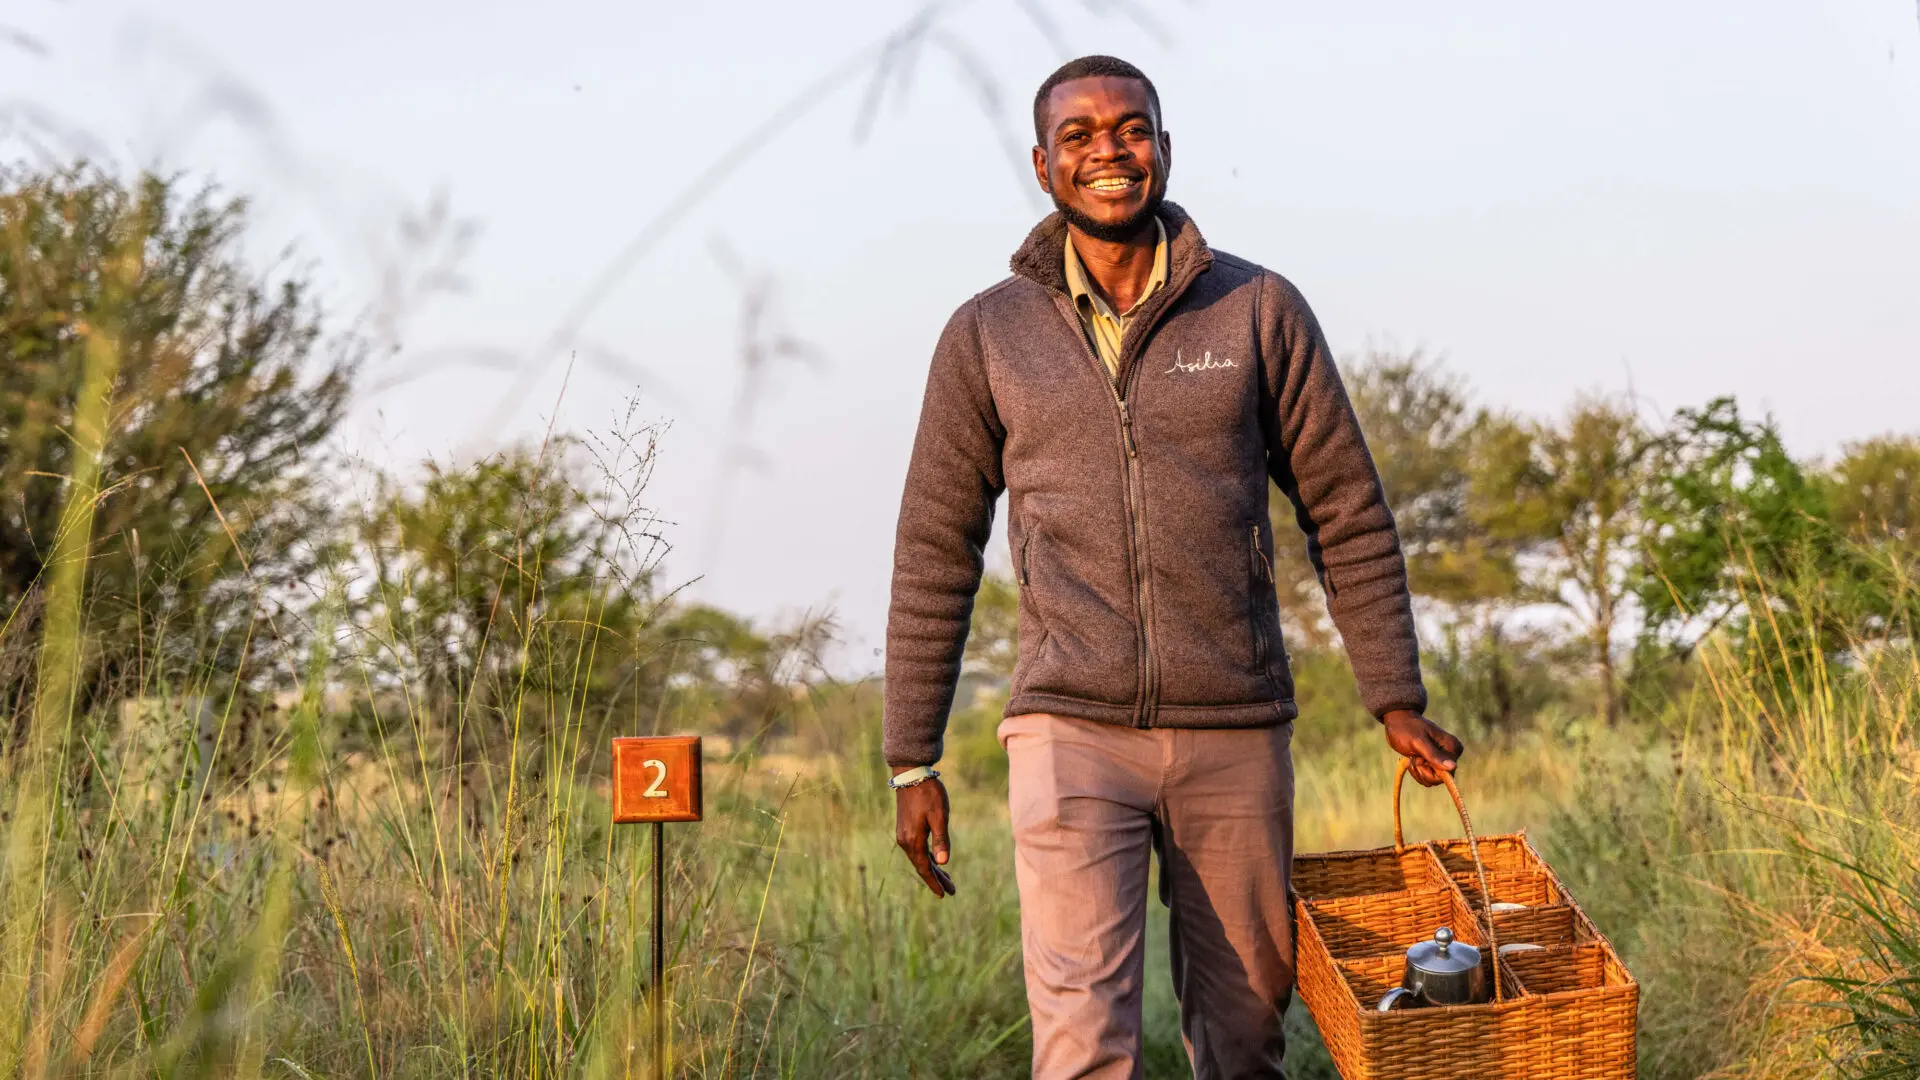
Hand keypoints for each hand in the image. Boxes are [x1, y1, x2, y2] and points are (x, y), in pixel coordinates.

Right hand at [892, 768, 955, 897]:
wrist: (911, 774)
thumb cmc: (928, 793)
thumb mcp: (939, 816)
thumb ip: (941, 839)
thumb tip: (943, 862)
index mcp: (913, 840)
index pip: (925, 868)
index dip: (935, 882)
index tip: (945, 894)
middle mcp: (905, 840)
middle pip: (922, 866)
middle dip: (936, 879)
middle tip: (951, 890)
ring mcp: (904, 834)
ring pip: (919, 858)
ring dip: (932, 869)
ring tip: (946, 879)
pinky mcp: (905, 827)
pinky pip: (916, 849)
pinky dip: (927, 857)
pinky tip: (935, 860)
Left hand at [1382, 710, 1464, 787]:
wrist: (1397, 722)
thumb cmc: (1407, 729)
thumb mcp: (1418, 742)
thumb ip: (1435, 755)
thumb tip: (1453, 767)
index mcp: (1452, 747)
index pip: (1447, 774)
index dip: (1430, 771)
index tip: (1419, 759)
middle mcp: (1450, 754)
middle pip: (1439, 779)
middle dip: (1422, 771)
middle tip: (1414, 757)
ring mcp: (1442, 759)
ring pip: (1432, 780)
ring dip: (1418, 771)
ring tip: (1413, 756)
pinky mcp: (1433, 763)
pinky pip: (1427, 777)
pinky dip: (1417, 771)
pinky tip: (1413, 759)